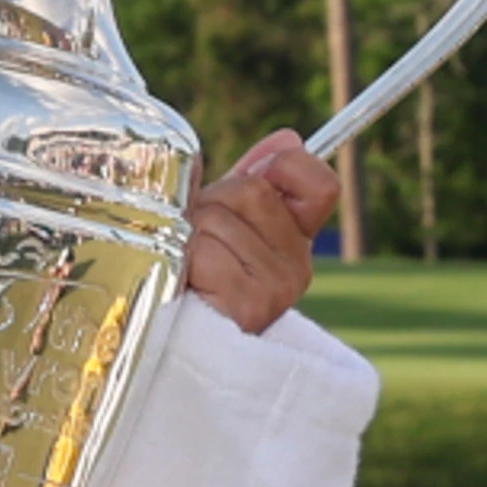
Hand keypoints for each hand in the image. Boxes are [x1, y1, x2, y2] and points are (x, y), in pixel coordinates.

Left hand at [186, 131, 339, 333]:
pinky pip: (205, 252)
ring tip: (185, 268)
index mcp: (295, 239)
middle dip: (208, 204)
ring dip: (186, 235)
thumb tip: (288, 139)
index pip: (320, 185)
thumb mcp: (220, 221)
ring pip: (218, 220)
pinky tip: (184, 286)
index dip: (285, 168)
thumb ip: (249, 182)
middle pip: (252, 192)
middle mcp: (296, 267)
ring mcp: (276, 290)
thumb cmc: (191, 279)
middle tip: (194, 240)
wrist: (166, 347)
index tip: (253, 175)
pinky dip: (182, 262)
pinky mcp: (249, 307)